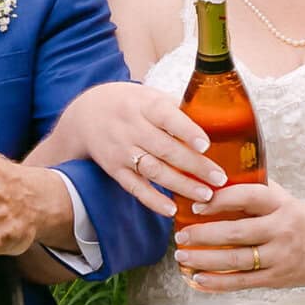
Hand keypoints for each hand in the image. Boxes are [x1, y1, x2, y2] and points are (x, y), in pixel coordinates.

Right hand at [46, 82, 221, 216]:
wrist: (86, 115)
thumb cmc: (128, 103)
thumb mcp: (149, 94)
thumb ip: (177, 108)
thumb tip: (214, 119)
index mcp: (144, 105)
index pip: (166, 117)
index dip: (186, 131)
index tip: (206, 145)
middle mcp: (132, 128)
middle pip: (165, 149)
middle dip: (194, 166)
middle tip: (219, 178)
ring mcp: (122, 151)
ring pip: (153, 170)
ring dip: (181, 185)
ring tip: (205, 195)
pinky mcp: (115, 170)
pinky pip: (135, 187)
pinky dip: (153, 200)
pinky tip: (172, 209)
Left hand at [173, 182, 304, 290]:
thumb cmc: (301, 220)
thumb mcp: (284, 199)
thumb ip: (255, 191)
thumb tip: (214, 180)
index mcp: (282, 205)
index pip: (248, 197)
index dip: (221, 199)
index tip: (197, 203)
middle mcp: (281, 230)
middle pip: (236, 233)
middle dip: (203, 234)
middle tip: (180, 234)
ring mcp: (280, 257)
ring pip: (236, 260)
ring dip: (204, 259)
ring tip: (183, 255)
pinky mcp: (276, 279)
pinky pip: (242, 282)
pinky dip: (217, 283)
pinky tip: (198, 279)